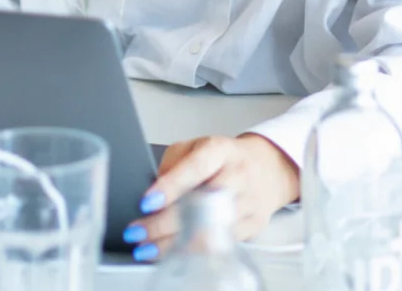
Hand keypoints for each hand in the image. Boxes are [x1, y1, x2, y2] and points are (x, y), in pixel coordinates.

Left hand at [121, 133, 299, 261]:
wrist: (263, 167)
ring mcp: (249, 202)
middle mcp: (238, 175)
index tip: (146, 202)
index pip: (196, 167)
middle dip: (166, 222)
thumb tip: (151, 192)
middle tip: (138, 231)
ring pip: (211, 229)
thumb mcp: (195, 147)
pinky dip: (191, 253)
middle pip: (204, 203)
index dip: (171, 186)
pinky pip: (220, 244)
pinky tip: (171, 253)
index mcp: (221, 150)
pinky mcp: (253, 225)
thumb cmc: (222, 158)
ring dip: (174, 243)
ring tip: (147, 247)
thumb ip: (172, 165)